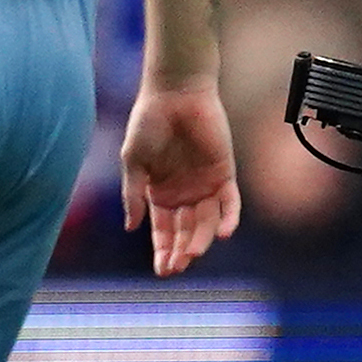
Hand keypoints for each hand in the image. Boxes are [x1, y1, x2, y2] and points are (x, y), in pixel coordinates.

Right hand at [119, 78, 240, 274]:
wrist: (175, 92)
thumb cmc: (149, 121)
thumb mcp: (134, 160)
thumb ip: (134, 193)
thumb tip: (130, 228)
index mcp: (160, 194)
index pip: (163, 230)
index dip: (162, 250)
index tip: (162, 270)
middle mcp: (184, 194)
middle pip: (185, 231)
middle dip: (181, 251)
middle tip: (176, 267)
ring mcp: (205, 185)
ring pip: (206, 222)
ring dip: (201, 239)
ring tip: (194, 254)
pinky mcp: (224, 173)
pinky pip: (230, 202)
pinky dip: (229, 218)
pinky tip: (224, 234)